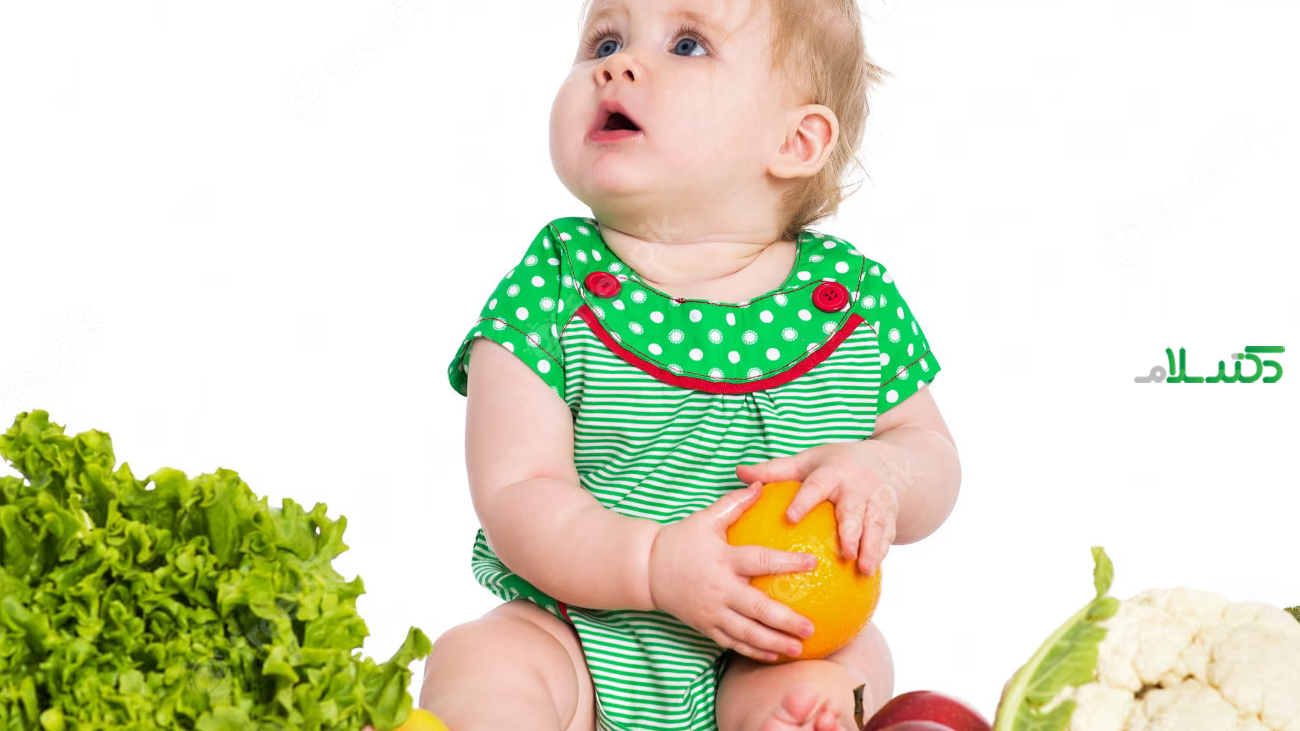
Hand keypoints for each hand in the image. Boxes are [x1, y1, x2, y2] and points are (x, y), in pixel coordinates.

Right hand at [648, 481, 819, 661]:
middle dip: (785, 620)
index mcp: (723, 560)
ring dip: (773, 642)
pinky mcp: (705, 626)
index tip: (813, 563)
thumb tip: (760, 484)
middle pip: (756, 608)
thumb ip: (734, 504)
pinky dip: (753, 650)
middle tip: (810, 627)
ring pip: (746, 632)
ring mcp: (711, 611)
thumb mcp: (705, 519)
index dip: (787, 562)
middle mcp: (719, 589)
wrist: (646, 569)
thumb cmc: (680, 541)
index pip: (759, 561)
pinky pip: (732, 642)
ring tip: (798, 648)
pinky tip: (774, 655)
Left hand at [736, 442, 901, 575]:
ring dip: (873, 547)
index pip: (817, 486)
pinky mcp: (892, 517)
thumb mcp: (807, 462)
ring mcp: (879, 502)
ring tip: (865, 570)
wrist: (889, 463)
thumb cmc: (835, 465)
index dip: (804, 501)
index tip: (790, 518)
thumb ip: (775, 470)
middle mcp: (859, 486)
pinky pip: (888, 536)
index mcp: (834, 472)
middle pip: (854, 510)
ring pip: (876, 525)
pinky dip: (881, 553)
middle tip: (844, 554)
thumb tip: (739, 473)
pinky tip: (870, 575)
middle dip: (851, 531)